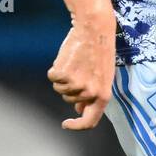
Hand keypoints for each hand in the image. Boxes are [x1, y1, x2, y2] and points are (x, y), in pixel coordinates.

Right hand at [47, 9, 115, 130]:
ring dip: (63, 76)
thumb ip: (93, 95)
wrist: (94, 29)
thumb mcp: (103, 77)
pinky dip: (56, 68)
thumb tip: (80, 110)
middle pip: (69, 99)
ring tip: (76, 61)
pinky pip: (52, 76)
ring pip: (60, 88)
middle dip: (70, 87)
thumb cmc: (100, 51)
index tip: (66, 124)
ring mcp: (76, 85)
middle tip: (80, 68)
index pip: (89, 121)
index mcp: (103, 96)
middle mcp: (90, 93)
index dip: (76, 126)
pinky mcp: (63, 74)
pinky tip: (67, 57)